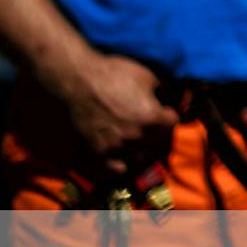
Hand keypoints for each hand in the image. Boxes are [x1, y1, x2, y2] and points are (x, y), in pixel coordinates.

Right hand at [59, 53, 177, 174]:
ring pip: (137, 160)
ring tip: (134, 142)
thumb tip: (169, 96)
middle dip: (155, 133)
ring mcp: (114, 149)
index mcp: (151, 118)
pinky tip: (118, 156)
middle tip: (147, 126)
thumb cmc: (110, 74)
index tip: (161, 111)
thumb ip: (162, 90)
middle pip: (156, 143)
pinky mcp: (94, 156)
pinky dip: (118, 167)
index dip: (167, 115)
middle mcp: (135, 138)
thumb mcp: (145, 75)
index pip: (172, 123)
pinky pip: (112, 172)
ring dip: (139, 152)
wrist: (74, 82)